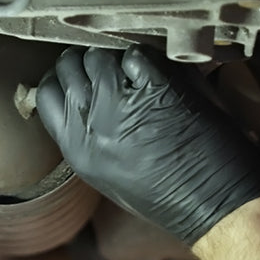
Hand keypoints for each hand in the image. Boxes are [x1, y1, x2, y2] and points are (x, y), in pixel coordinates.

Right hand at [36, 45, 259, 243]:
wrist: (214, 205)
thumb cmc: (165, 194)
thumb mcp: (105, 171)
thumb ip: (86, 134)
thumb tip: (75, 100)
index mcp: (75, 147)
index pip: (45, 93)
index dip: (63, 77)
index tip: (79, 75)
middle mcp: (90, 125)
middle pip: (68, 67)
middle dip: (87, 61)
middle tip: (110, 68)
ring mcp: (121, 105)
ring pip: (99, 55)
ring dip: (116, 57)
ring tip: (136, 73)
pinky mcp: (156, 89)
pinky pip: (137, 54)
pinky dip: (147, 58)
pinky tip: (160, 76)